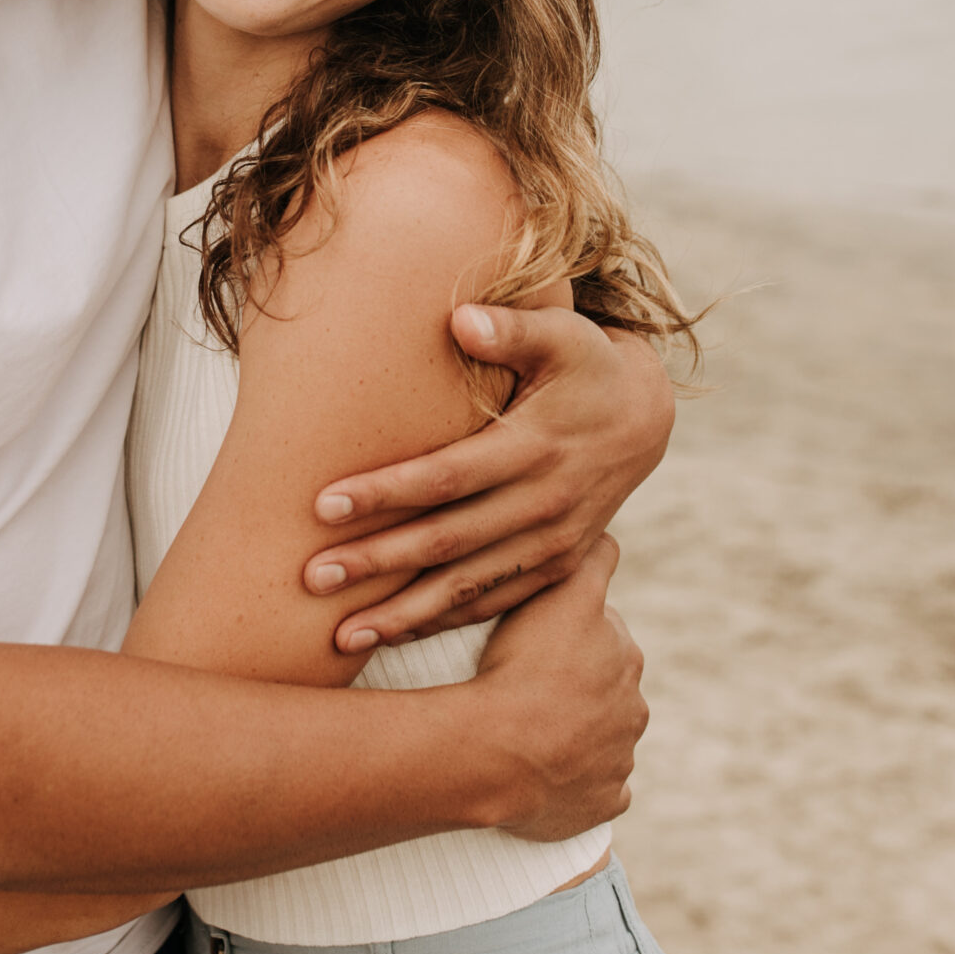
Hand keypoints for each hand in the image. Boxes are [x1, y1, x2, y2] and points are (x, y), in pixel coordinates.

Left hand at [305, 309, 672, 652]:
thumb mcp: (562, 335)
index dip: (386, 492)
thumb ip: (512, 327)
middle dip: (377, 563)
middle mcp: (546, 504)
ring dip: (404, 614)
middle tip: (311, 577)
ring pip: (467, 588)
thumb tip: (461, 319)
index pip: (447, 477)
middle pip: (447, 542)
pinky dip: (442, 623)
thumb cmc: (584, 364)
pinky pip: (493, 603)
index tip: (323, 504)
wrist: (643, 419)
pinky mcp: (557, 569)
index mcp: (537, 447)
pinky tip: (392, 634)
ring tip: (341, 635)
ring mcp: (553, 544)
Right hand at [470, 537, 647, 840]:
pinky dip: (578, 783)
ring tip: (527, 731)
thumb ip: (589, 559)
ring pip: (601, 739)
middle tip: (525, 684)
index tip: (538, 640)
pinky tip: (546, 775)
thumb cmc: (520, 666)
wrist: (496, 753)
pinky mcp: (605, 803)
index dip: (569, 632)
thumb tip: (608, 532)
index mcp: (626, 658)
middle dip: (576, 685)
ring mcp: (619, 760)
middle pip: (605, 688)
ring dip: (575, 734)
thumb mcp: (558, 592)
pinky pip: (596, 790)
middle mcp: (633, 708)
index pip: (604, 633)